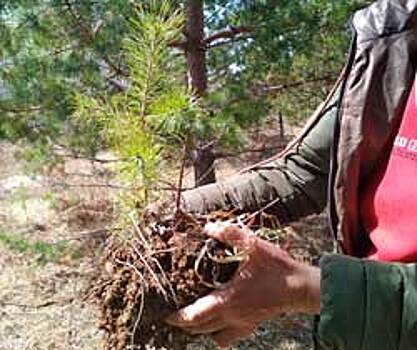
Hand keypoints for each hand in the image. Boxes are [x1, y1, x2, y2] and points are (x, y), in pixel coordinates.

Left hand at [166, 223, 319, 347]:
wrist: (301, 287)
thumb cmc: (277, 267)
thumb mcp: (253, 245)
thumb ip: (229, 234)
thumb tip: (208, 227)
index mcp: (229, 299)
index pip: (196, 316)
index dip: (179, 317)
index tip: (167, 315)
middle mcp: (233, 316)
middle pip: (201, 329)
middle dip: (185, 325)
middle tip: (174, 315)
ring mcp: (244, 324)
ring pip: (216, 337)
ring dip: (201, 330)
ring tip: (193, 319)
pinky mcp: (253, 325)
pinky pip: (231, 336)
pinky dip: (219, 333)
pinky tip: (218, 320)